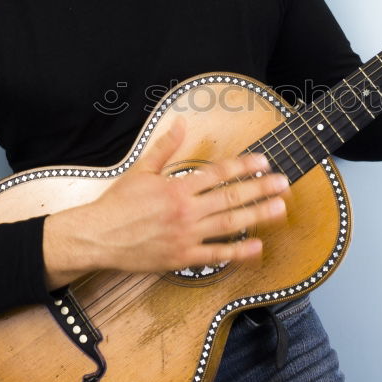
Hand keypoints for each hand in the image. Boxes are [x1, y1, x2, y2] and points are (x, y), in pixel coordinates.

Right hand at [42, 119, 288, 287]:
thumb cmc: (117, 204)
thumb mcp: (141, 170)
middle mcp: (186, 210)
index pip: (219, 173)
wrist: (97, 237)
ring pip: (229, 224)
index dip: (244, 166)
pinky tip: (257, 246)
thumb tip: (181, 123)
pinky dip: (238, 252)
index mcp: (177, 187)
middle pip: (231, 197)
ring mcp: (186, 236)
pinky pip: (215, 255)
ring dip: (258, 215)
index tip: (263, 161)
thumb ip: (165, 147)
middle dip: (260, 189)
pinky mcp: (182, 258)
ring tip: (280, 208)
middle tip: (284, 183)